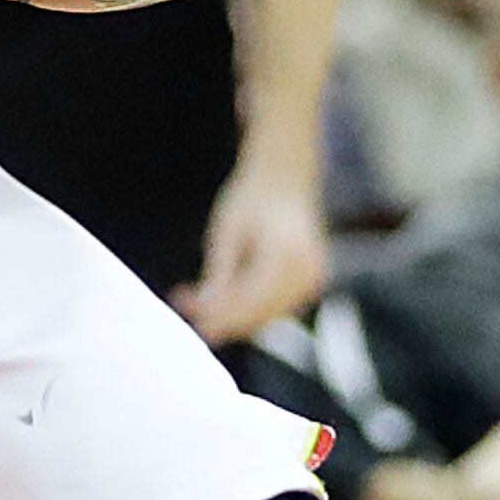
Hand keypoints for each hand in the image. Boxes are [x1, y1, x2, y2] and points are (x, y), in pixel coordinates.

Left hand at [172, 149, 325, 343]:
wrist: (285, 178)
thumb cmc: (252, 197)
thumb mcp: (227, 231)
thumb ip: (220, 273)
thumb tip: (206, 308)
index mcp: (286, 254)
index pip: (251, 299)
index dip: (222, 316)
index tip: (195, 320)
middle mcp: (307, 271)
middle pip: (261, 312)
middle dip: (223, 318)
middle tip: (185, 308)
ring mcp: (314, 279)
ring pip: (268, 313)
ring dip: (233, 315)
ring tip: (193, 301)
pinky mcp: (311, 283)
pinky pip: (276, 305)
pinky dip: (249, 306)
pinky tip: (220, 296)